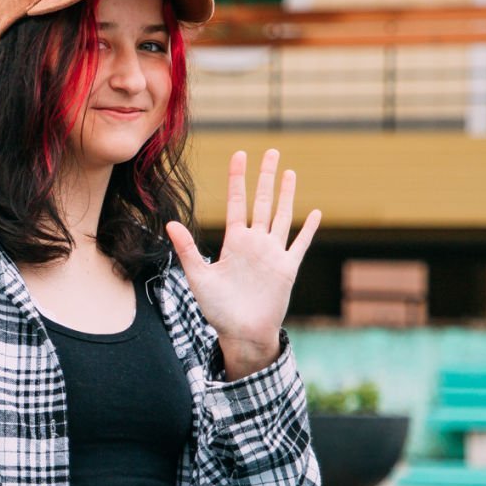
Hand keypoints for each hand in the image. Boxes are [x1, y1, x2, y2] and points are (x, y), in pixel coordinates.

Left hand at [166, 150, 321, 379]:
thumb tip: (170, 224)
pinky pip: (300, 244)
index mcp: (234, 242)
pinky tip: (315, 213)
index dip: (238, 179)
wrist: (242, 333)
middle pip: (263, 202)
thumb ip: (187, 250)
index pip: (238, 202)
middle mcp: (255, 243)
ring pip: (282, 216)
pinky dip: (308, 229)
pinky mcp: (287, 268)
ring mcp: (272, 254)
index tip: (239, 155)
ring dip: (287, 195)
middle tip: (270, 151)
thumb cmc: (218, 309)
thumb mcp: (199, 278)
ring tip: (290, 172)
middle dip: (265, 177)